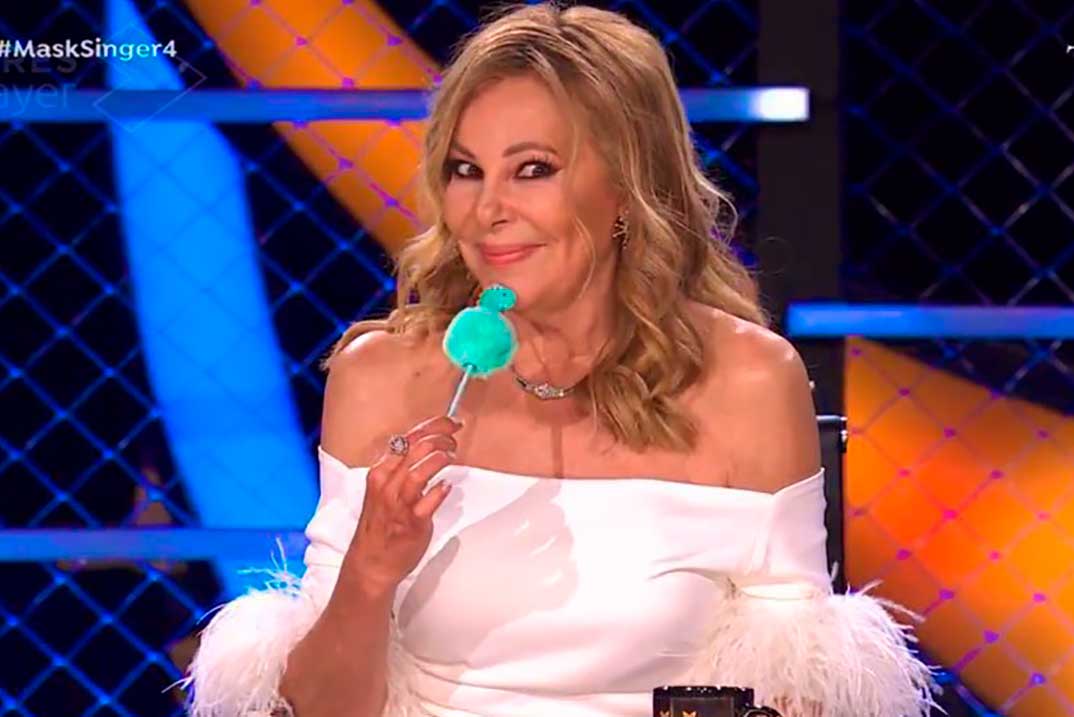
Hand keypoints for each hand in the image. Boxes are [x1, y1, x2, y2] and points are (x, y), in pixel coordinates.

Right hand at [343, 415, 462, 592]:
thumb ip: (404, 469)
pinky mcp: (411, 522)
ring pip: (420, 470)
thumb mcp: (386, 489)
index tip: (451, 422)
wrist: (371, 562)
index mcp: (381, 472)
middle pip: (417, 448)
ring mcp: (398, 503)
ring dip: (441, 459)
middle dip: (442, 438)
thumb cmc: (381, 525)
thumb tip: (430, 449)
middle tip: (455, 440)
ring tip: (452, 457)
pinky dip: (440, 490)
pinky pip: (429, 501)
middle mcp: (387, 484)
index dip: (433, 426)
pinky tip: (447, 486)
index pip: (408, 438)